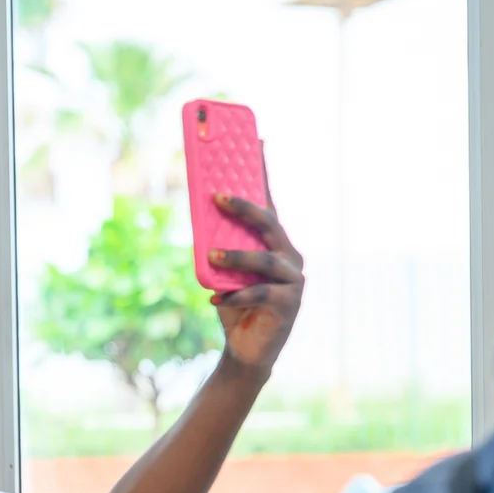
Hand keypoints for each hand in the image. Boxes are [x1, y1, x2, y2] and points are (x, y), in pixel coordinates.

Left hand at [208, 183, 303, 376]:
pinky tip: (216, 298)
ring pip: (266, 259)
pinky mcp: (289, 303)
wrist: (246, 349)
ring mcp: (294, 280)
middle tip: (216, 197)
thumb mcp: (223, 273)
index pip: (269, 204)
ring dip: (237, 256)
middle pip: (270, 224)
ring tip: (212, 255)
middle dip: (243, 208)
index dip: (264, 174)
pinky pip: (260, 293)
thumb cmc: (234, 305)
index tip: (257, 143)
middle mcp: (290, 256)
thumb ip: (219, 248)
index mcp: (276, 244)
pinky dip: (236, 295)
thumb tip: (199, 218)